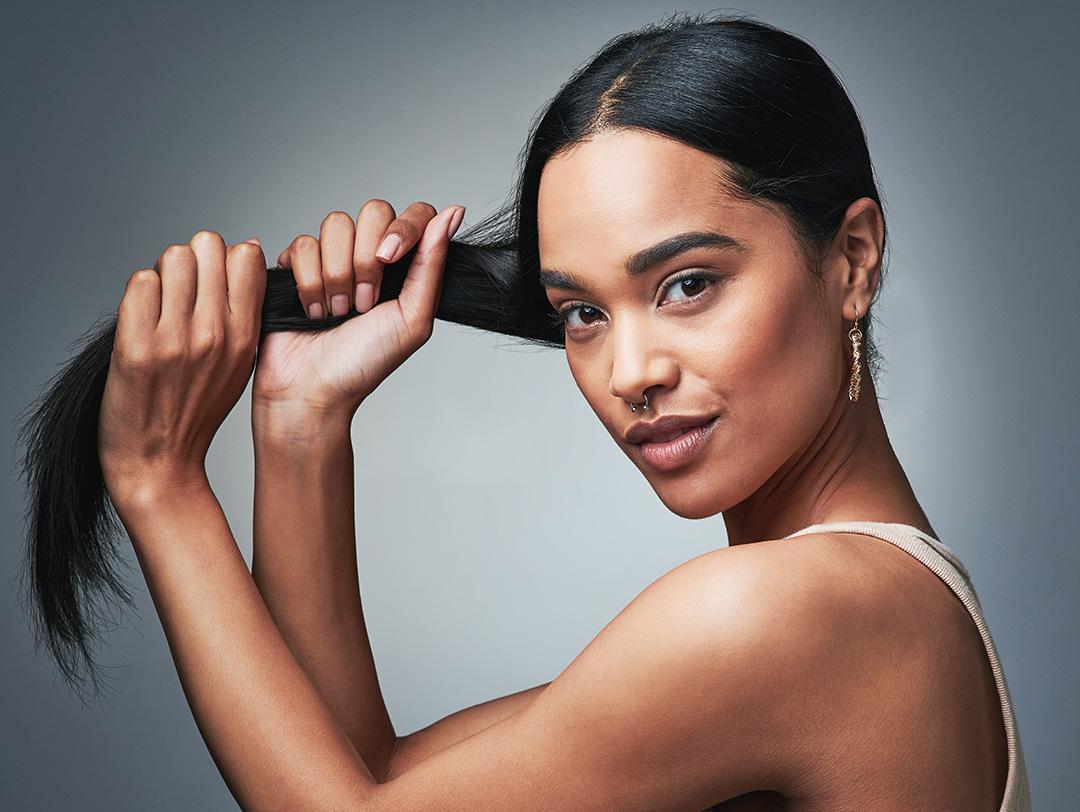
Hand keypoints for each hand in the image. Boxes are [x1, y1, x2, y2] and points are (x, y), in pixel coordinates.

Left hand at [99, 231, 265, 497]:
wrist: (157, 460)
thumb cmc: (196, 410)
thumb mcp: (239, 362)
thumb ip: (245, 310)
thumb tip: (247, 251)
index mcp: (245, 336)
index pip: (246, 256)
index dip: (226, 259)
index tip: (215, 279)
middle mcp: (215, 333)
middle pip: (207, 245)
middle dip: (194, 261)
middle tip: (184, 291)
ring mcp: (176, 339)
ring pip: (173, 258)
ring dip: (164, 274)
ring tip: (162, 306)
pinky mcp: (137, 346)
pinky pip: (139, 283)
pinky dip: (138, 295)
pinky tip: (142, 322)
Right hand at [251, 200, 464, 425]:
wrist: (312, 389)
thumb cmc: (365, 363)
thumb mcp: (413, 319)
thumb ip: (433, 264)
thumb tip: (453, 212)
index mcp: (405, 267)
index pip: (415, 214)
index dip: (403, 228)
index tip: (389, 259)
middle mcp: (371, 255)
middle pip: (374, 210)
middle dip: (366, 260)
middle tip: (363, 303)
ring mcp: (333, 257)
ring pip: (336, 224)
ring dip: (337, 274)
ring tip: (338, 311)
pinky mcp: (296, 264)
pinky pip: (302, 243)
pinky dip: (308, 281)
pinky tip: (313, 310)